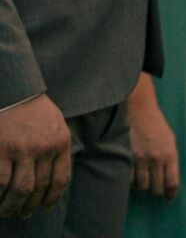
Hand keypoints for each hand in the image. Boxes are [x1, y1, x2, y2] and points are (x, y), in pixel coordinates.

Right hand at [0, 93, 69, 218]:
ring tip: (8, 212)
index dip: (52, 198)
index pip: (61, 179)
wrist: (14, 91)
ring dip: (13, 206)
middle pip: (39, 187)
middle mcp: (44, 147)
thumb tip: (54, 175)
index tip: (45, 208)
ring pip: (20, 190)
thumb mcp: (55, 124)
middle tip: (23, 214)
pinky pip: (0, 182)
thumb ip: (56, 147)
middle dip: (30, 206)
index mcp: (61, 142)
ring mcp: (22, 150)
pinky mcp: (1, 151)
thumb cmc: (33, 109)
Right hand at [127, 79, 179, 200]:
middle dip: (155, 190)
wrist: (138, 110)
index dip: (170, 194)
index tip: (169, 198)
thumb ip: (169, 158)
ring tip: (143, 178)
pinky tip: (132, 174)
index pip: (172, 182)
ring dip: (142, 186)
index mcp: (170, 154)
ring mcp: (140, 159)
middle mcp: (156, 159)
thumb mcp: (169, 140)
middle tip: (154, 186)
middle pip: (156, 188)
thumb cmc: (156, 125)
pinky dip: (130, 180)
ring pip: (141, 186)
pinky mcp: (126, 158)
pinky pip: (128, 179)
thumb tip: (168, 179)